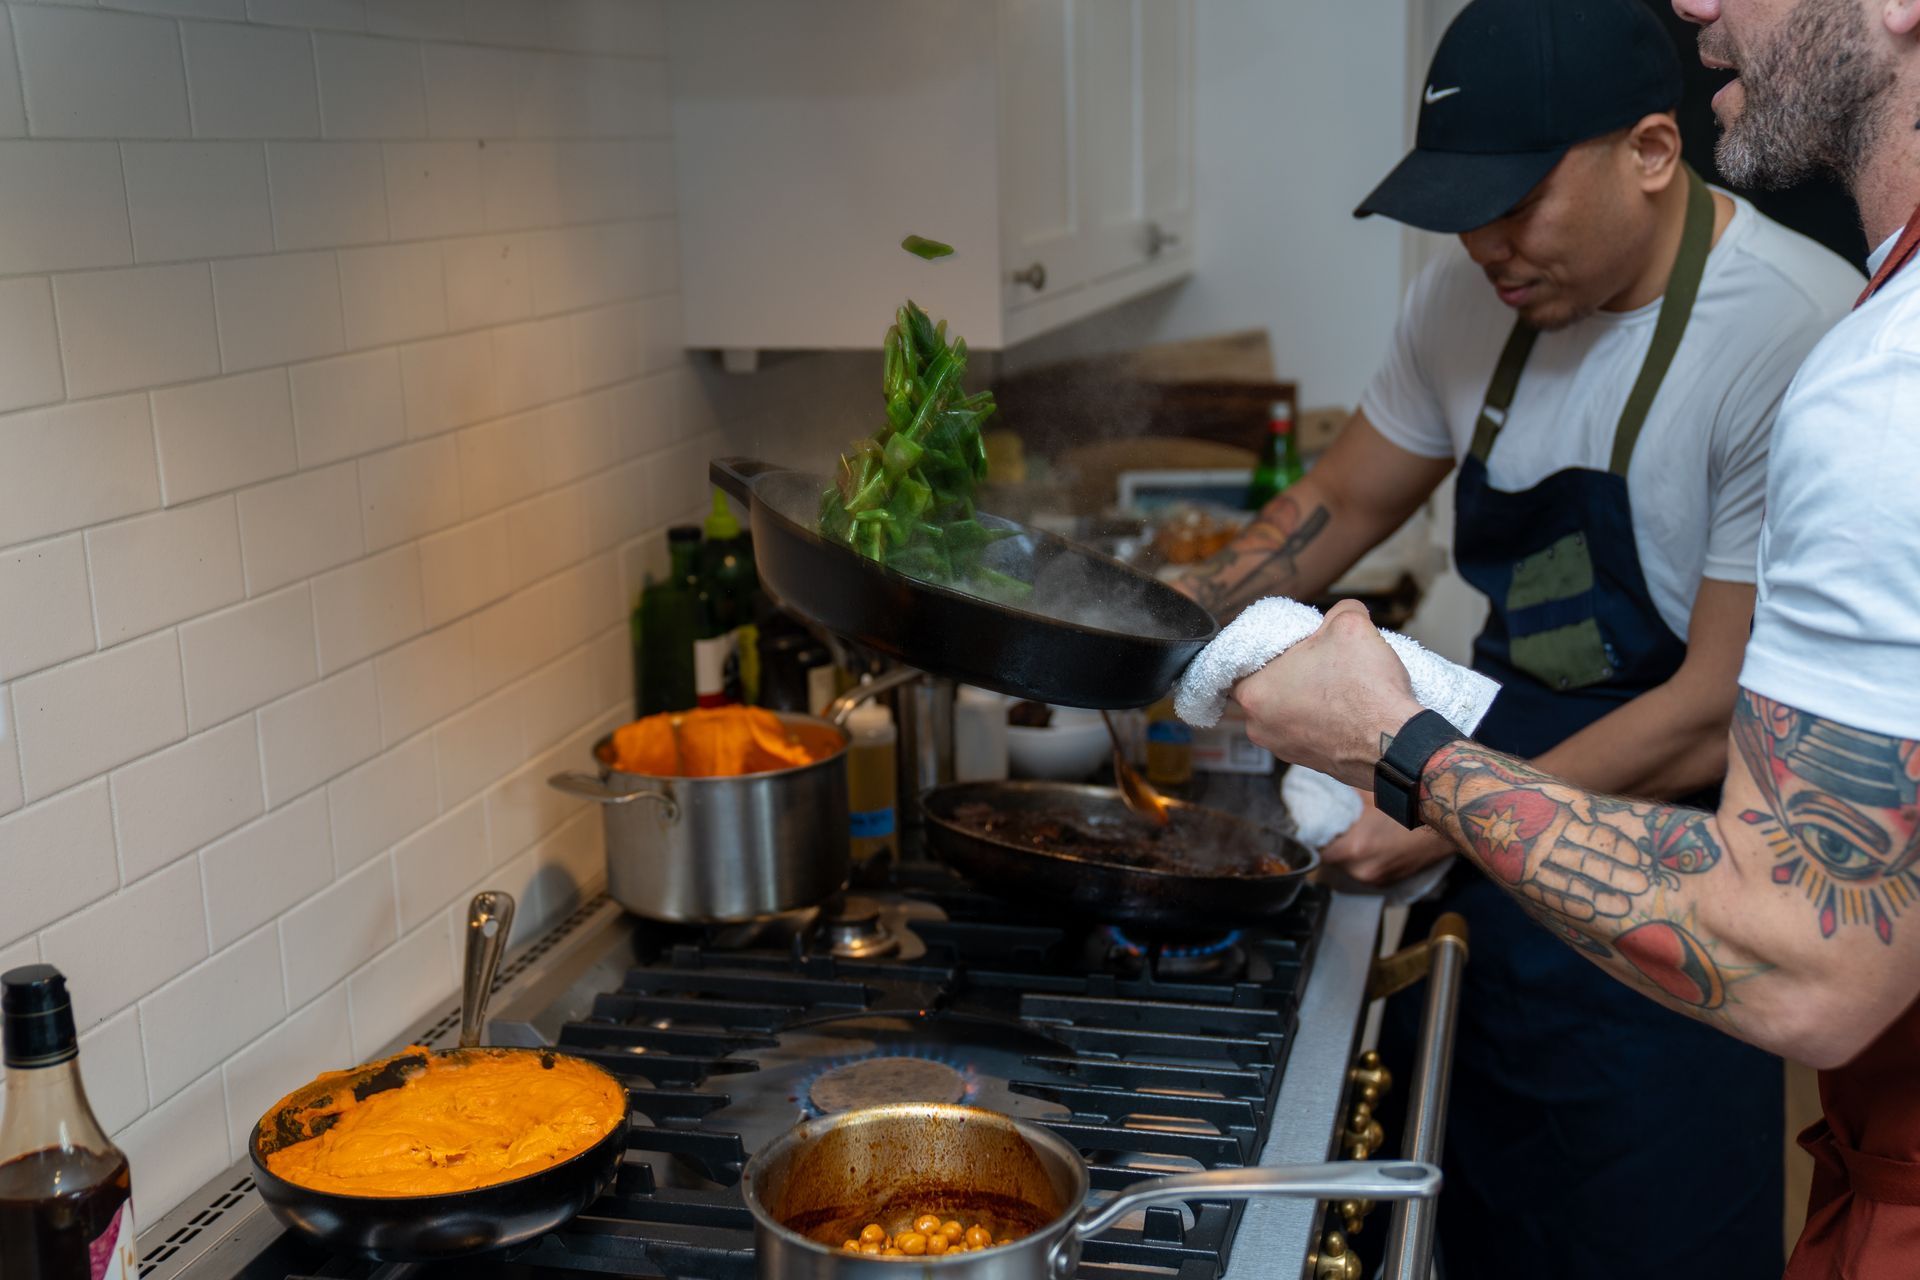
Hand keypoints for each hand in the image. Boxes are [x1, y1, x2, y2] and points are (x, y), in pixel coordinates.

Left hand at [1230, 600, 1422, 787]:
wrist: (1396, 742)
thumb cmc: (1365, 689)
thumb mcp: (1350, 624)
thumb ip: (1338, 610)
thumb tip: (1344, 611)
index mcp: (1254, 692)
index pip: (1247, 662)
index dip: (1275, 648)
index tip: (1296, 643)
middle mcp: (1260, 726)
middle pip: (1271, 687)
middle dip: (1294, 672)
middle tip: (1323, 660)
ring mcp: (1284, 749)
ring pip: (1290, 711)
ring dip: (1310, 697)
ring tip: (1340, 684)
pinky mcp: (1310, 763)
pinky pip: (1310, 732)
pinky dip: (1325, 720)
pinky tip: (1348, 708)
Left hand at [1320, 800, 1453, 885]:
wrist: (1450, 819)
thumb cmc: (1411, 804)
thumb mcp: (1370, 793)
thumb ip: (1345, 796)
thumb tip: (1324, 788)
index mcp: (1354, 849)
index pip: (1319, 852)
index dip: (1315, 839)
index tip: (1314, 828)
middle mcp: (1364, 870)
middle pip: (1333, 861)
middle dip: (1333, 845)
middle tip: (1335, 827)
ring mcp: (1378, 878)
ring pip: (1350, 867)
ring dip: (1350, 854)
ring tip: (1356, 834)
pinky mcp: (1391, 881)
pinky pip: (1367, 871)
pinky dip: (1366, 860)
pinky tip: (1373, 843)